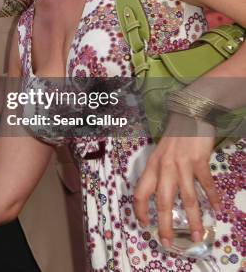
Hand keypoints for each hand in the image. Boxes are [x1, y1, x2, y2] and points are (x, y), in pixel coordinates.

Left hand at [134, 114, 218, 248]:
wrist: (189, 115)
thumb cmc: (174, 137)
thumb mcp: (159, 154)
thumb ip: (159, 172)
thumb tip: (157, 194)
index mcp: (152, 166)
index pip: (140, 192)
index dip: (140, 210)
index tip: (145, 224)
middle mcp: (164, 167)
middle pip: (162, 201)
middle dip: (165, 224)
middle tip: (168, 242)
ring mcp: (182, 164)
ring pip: (186, 198)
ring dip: (193, 219)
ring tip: (197, 236)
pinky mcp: (199, 161)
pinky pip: (205, 184)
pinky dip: (212, 198)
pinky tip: (217, 210)